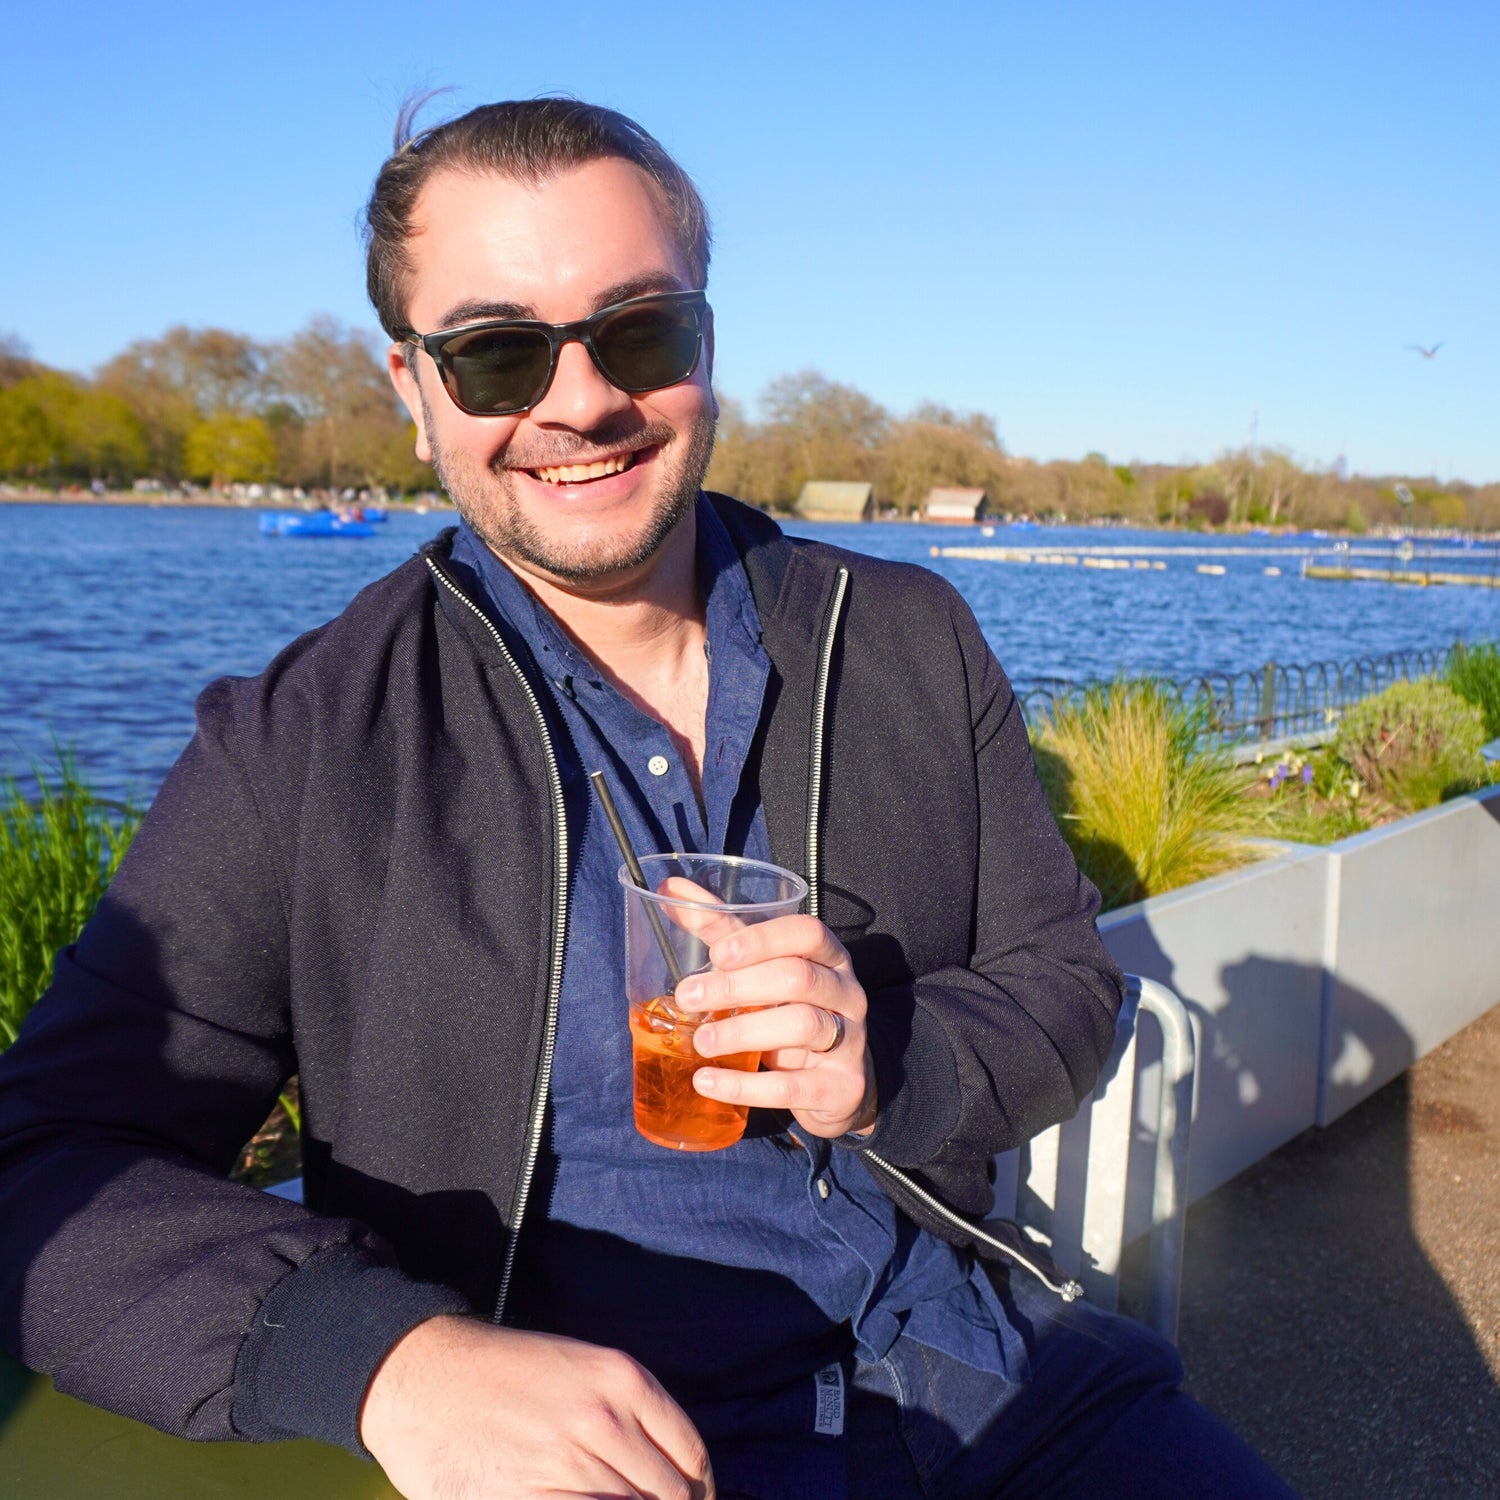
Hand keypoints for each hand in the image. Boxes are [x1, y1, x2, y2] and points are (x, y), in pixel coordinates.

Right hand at [360, 1315, 714, 1499]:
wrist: (424, 1374)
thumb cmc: (503, 1372)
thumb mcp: (580, 1370)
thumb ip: (629, 1414)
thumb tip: (671, 1471)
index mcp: (624, 1379)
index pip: (692, 1454)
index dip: (700, 1490)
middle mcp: (604, 1418)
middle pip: (670, 1493)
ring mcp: (568, 1460)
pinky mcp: (531, 1495)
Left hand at [672, 913, 876, 1137]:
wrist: (838, 1084)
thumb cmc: (792, 1010)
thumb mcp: (763, 970)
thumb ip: (721, 932)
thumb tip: (669, 892)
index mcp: (829, 957)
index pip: (808, 933)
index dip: (763, 940)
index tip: (717, 953)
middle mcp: (847, 993)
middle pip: (797, 978)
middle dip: (737, 986)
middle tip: (688, 997)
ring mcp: (849, 1041)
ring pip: (801, 1025)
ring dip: (742, 1031)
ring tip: (700, 1042)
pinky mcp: (841, 1087)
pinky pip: (793, 1086)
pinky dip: (745, 1086)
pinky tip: (708, 1083)